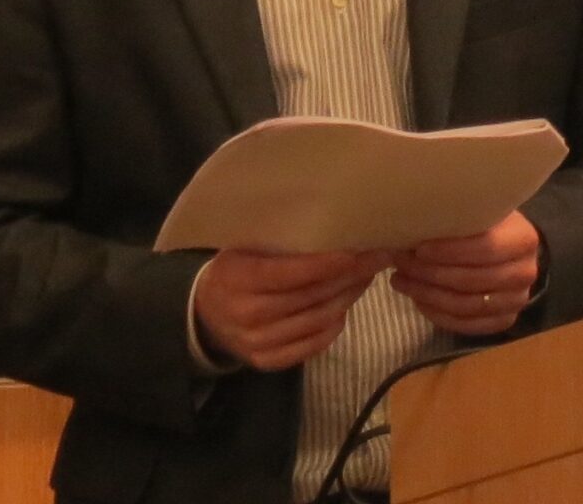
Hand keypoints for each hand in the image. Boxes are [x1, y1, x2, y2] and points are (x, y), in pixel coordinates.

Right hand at [194, 248, 386, 371]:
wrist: (205, 314)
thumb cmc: (236, 267)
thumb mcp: (248, 246)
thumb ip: (282, 239)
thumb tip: (335, 220)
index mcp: (241, 280)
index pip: (293, 273)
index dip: (330, 262)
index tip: (361, 249)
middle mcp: (248, 316)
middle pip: (312, 296)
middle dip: (351, 275)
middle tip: (378, 256)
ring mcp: (257, 344)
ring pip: (318, 320)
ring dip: (349, 297)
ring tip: (368, 275)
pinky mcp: (267, 362)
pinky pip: (312, 346)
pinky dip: (334, 325)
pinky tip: (345, 304)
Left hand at [388, 210, 543, 338]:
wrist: (513, 251)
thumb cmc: (492, 226)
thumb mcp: (483, 213)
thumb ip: (458, 218)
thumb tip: (410, 225)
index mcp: (524, 240)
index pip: (486, 249)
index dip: (451, 251)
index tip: (419, 247)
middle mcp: (525, 273)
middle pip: (472, 280)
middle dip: (431, 273)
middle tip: (401, 264)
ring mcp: (516, 301)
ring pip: (465, 305)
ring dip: (427, 294)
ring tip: (401, 280)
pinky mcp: (503, 321)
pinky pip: (465, 325)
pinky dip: (437, 314)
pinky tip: (418, 299)